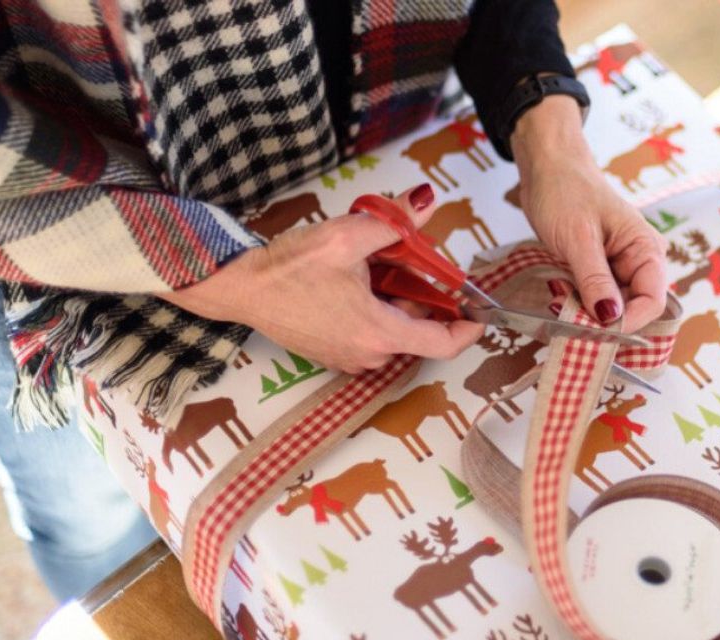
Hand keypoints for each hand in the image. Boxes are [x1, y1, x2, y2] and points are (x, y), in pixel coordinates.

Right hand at [161, 185, 483, 373]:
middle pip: (418, 331)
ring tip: (380, 265)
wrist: (240, 287)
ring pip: (394, 331)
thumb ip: (396, 222)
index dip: (467, 327)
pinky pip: (371, 334)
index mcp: (379, 333)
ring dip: (398, 301)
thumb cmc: (290, 266)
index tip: (479, 309)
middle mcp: (368, 355)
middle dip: (424, 297)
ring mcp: (349, 358)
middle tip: (414, 260)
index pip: (443, 344)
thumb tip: (427, 200)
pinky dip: (377, 310)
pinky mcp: (334, 354)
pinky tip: (360, 280)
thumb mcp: (349, 235)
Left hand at [512, 95, 667, 332]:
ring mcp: (619, 267)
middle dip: (605, 320)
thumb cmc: (565, 191)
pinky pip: (596, 298)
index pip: (653, 301)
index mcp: (646, 249)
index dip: (628, 321)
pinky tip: (561, 298)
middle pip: (634, 309)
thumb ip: (595, 280)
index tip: (596, 330)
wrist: (547, 168)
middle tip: (571, 322)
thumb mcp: (579, 238)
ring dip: (589, 314)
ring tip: (562, 306)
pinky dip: (579, 304)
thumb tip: (610, 319)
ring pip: (612, 308)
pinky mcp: (599, 271)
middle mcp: (639, 262)